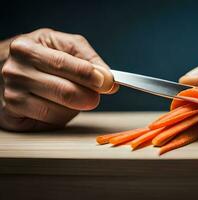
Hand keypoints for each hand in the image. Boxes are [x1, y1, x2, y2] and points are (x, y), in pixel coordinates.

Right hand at [0, 28, 117, 130]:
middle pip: (64, 91)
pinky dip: (63, 116)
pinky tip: (59, 106)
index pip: (63, 63)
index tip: (106, 82)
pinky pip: (50, 123)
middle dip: (89, 96)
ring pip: (59, 111)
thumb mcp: (64, 45)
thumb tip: (108, 79)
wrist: (10, 68)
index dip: (89, 75)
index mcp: (26, 49)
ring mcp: (12, 97)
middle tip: (96, 96)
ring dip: (76, 108)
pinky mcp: (13, 118)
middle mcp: (15, 72)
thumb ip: (88, 58)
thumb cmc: (42, 56)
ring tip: (74, 97)